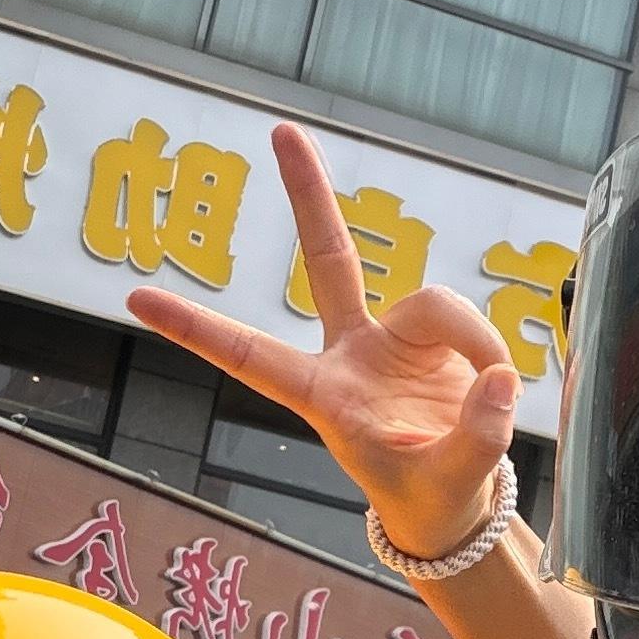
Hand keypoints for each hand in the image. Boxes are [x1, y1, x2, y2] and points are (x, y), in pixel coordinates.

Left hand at [124, 123, 520, 563]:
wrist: (457, 508)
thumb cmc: (428, 500)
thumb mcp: (447, 484)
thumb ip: (476, 435)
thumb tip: (503, 378)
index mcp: (324, 397)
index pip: (249, 356)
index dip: (195, 329)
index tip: (135, 299)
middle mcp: (351, 354)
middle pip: (330, 260)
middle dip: (310, 195)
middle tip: (283, 130)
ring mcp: (394, 340)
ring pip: (435, 303)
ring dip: (473, 341)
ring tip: (495, 392)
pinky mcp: (438, 340)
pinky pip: (470, 324)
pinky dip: (490, 350)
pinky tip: (500, 385)